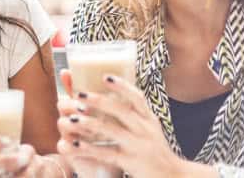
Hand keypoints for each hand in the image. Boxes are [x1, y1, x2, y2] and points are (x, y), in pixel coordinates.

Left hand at [57, 72, 186, 177]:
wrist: (173, 177)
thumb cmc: (155, 151)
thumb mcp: (150, 129)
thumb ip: (135, 115)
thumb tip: (116, 93)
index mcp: (149, 119)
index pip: (137, 97)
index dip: (122, 86)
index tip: (105, 76)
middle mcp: (145, 130)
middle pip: (121, 110)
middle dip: (98, 101)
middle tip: (78, 94)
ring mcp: (138, 146)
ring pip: (111, 130)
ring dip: (89, 123)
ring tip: (70, 119)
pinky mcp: (131, 162)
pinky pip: (107, 153)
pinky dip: (89, 148)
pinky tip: (74, 144)